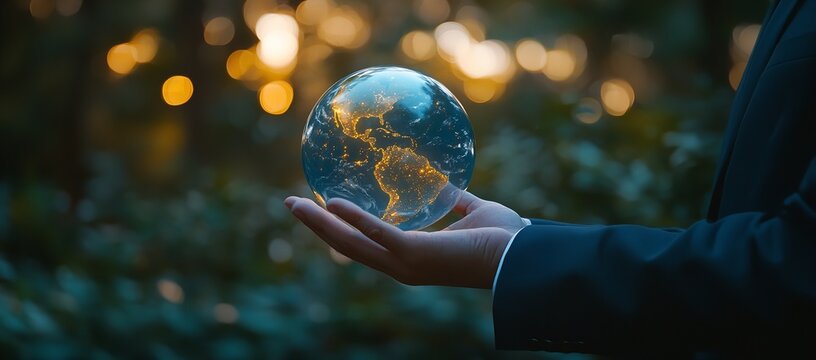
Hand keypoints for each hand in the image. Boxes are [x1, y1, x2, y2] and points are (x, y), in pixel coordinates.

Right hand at [284, 191, 526, 288]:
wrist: (523, 259)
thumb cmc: (505, 240)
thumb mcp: (476, 213)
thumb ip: (459, 203)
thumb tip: (449, 187)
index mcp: (413, 257)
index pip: (368, 245)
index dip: (342, 230)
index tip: (323, 212)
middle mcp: (402, 265)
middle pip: (347, 247)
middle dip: (318, 227)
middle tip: (293, 205)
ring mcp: (405, 263)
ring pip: (350, 244)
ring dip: (320, 223)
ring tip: (294, 204)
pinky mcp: (413, 256)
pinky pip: (376, 235)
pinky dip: (353, 219)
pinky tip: (332, 202)